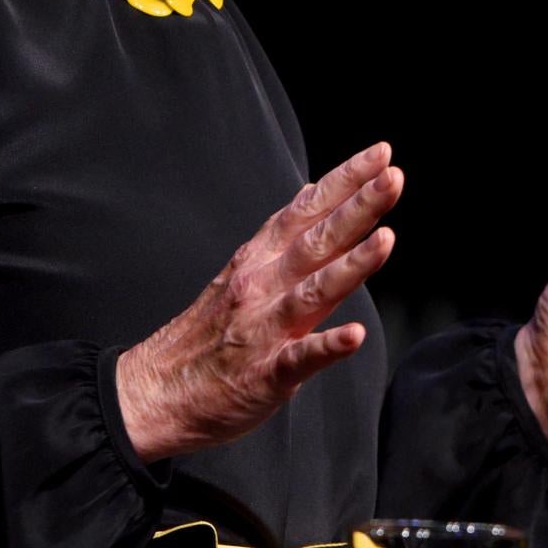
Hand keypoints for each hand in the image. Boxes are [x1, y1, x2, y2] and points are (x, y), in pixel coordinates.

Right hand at [115, 141, 402, 461]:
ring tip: (385, 239)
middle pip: (317, 240)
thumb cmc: (206, 335)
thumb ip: (283, 237)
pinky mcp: (264, 374)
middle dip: (357, 207)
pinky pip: (299, 359)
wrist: (155, 392)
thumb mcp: (242, 270)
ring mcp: (263, 329)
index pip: (307, 210)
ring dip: (350, 266)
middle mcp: (262, 286)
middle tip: (392, 177)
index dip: (344, 181)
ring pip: (313, 291)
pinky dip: (326, 346)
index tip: (380, 154)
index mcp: (259, 260)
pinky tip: (353, 336)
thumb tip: (313, 193)